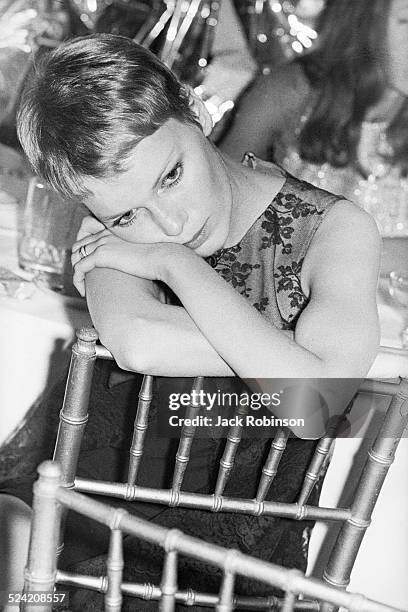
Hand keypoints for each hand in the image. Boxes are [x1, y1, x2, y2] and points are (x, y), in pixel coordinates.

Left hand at [71, 230, 187, 296]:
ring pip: (75, 257)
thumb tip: (134, 266)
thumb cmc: (159, 259)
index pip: (88, 239)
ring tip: (83, 288)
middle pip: (78, 246)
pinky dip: (78, 280)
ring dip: (76, 273)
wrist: (164, 258)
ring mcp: (102, 243)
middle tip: (83, 280)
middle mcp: (105, 234)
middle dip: (77, 263)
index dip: (85, 255)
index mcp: (113, 231)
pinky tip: (84, 291)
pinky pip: (79, 267)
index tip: (90, 272)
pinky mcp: (101, 255)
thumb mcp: (142, 254)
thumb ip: (132, 255)